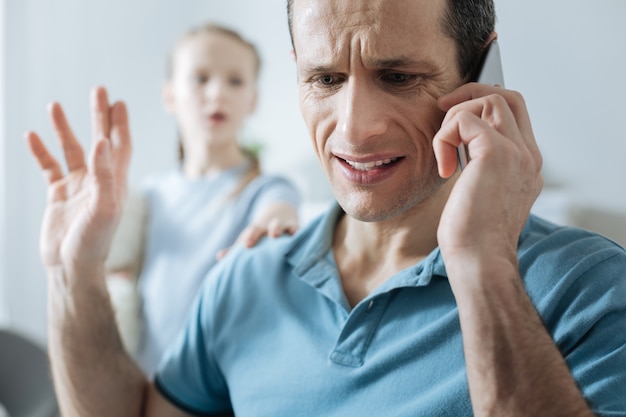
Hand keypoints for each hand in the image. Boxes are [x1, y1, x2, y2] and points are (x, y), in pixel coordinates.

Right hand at [26, 86, 130, 277]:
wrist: (71, 267)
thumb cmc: (93, 242)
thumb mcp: (103, 207)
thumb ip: (105, 174)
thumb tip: (103, 141)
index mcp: (115, 182)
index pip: (120, 146)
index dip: (121, 124)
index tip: (118, 101)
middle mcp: (99, 181)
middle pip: (99, 140)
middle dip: (99, 116)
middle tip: (98, 90)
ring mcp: (77, 187)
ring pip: (71, 150)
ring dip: (64, 129)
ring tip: (55, 105)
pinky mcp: (58, 195)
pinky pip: (49, 167)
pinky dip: (41, 152)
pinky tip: (32, 135)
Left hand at [216, 217, 298, 259]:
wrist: (279, 214)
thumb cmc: (260, 234)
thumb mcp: (249, 239)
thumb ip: (235, 250)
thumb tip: (220, 258)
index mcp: (258, 229)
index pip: (253, 231)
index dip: (250, 236)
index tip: (247, 245)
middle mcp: (272, 226)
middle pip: (270, 225)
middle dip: (270, 230)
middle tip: (270, 237)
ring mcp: (286, 227)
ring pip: (286, 225)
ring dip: (283, 229)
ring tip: (280, 236)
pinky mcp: (297, 229)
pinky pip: (300, 230)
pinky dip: (300, 234)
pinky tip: (300, 240)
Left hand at [433, 83, 542, 262]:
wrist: (480, 260)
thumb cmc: (473, 238)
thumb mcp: (480, 195)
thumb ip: (479, 169)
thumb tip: (458, 151)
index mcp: (526, 164)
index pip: (513, 114)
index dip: (480, 106)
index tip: (451, 123)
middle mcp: (528, 155)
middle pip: (508, 97)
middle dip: (471, 95)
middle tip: (443, 112)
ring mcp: (517, 153)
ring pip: (490, 100)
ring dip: (455, 118)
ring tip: (445, 151)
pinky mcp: (496, 153)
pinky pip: (464, 120)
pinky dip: (444, 137)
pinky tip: (445, 168)